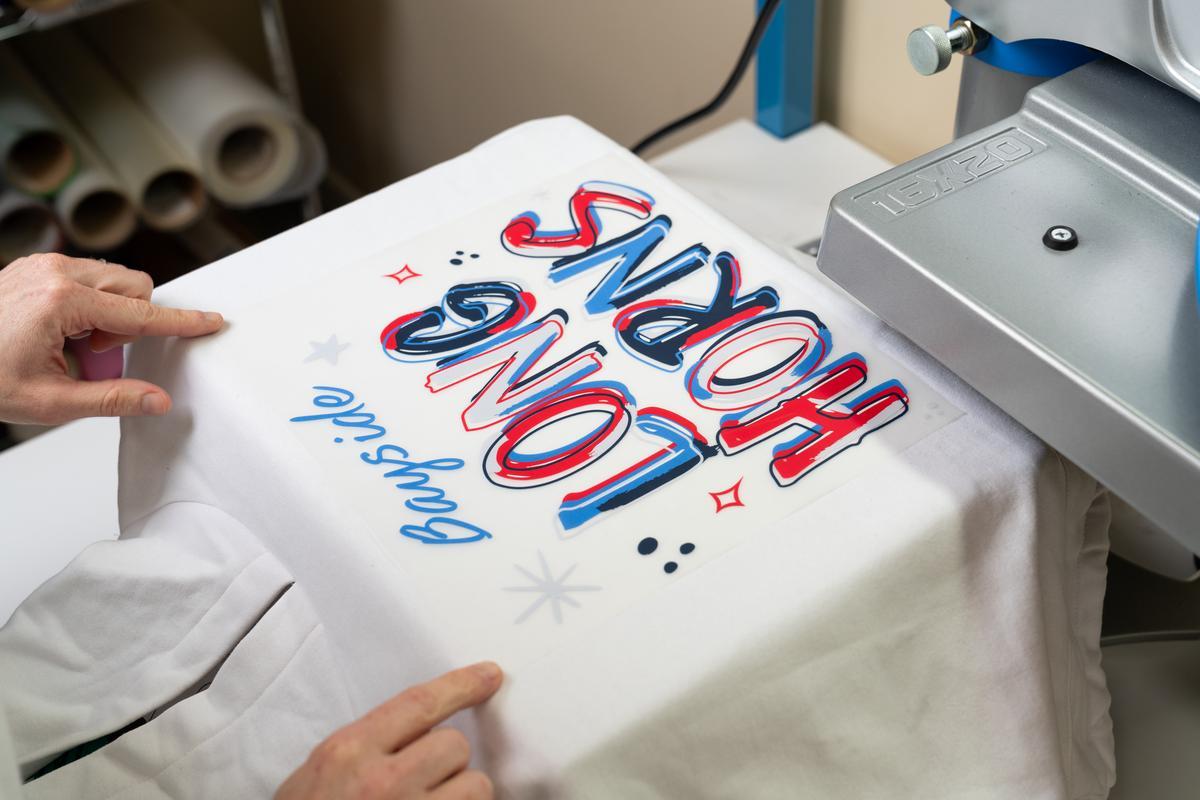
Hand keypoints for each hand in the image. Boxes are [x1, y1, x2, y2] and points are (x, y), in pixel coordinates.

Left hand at [0, 253, 222, 424]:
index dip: (181, 323)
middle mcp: (56, 272)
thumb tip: (158, 400)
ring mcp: (44, 264)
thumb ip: (112, 400)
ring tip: (72, 345)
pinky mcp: (36, 265)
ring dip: (108, 314)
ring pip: (112, 280)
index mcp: (63, 302)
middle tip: (95, 355)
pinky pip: (86, 277)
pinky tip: (59, 331)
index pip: (141, 314)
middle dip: (129, 322)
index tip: (210, 321)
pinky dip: (87, 305)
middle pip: (132, 286)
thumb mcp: (50, 402)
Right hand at [276, 662, 501, 799]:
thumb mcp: (317, 774)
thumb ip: (365, 746)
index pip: (419, 703)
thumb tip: (419, 726)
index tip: (490, 675)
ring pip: (476, 787)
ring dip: (462, 796)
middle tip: (423, 781)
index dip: (461, 685)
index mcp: (349, 752)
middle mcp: (383, 783)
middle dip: (447, 761)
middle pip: (454, 746)